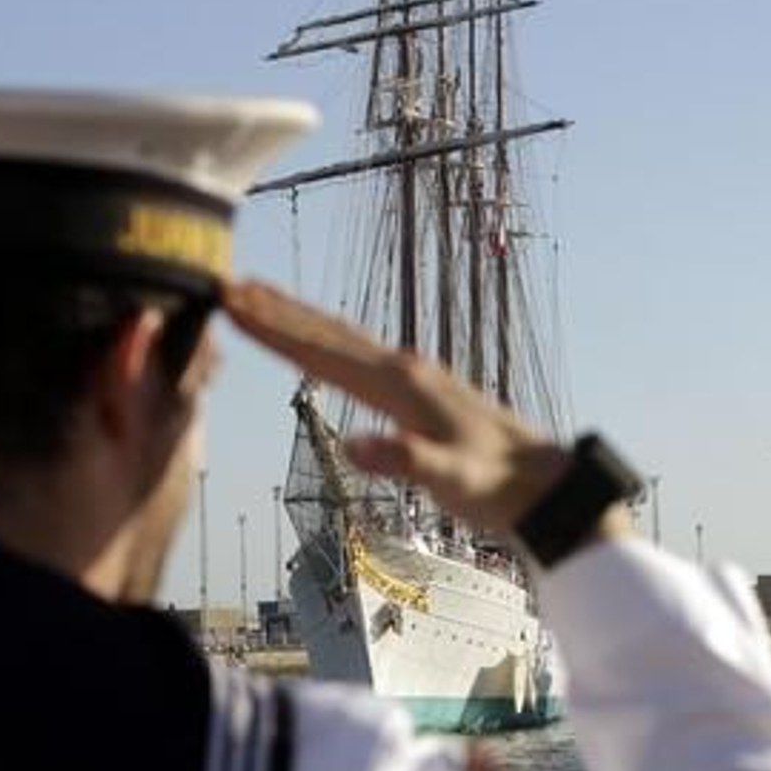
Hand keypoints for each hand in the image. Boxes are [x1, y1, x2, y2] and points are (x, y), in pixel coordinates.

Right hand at [223, 280, 603, 537]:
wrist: (544, 483)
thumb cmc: (497, 486)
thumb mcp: (453, 480)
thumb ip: (406, 461)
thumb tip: (355, 444)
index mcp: (402, 384)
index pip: (322, 351)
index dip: (274, 327)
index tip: (232, 301)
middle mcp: (404, 367)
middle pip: (327, 331)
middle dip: (275, 309)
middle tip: (227, 285)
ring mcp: (412, 374)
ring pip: (342, 337)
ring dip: (297, 317)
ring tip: (256, 298)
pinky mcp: (417, 388)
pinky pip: (357, 353)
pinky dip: (325, 339)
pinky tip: (317, 342)